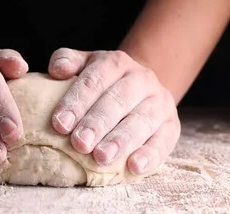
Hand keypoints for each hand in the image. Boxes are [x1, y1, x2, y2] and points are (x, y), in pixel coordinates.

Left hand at [48, 48, 180, 174]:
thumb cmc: (102, 81)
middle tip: (79, 144)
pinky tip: (134, 167)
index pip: (94, 80)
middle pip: (118, 101)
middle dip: (97, 124)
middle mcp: (142, 79)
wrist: (140, 88)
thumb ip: (66, 61)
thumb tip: (57, 70)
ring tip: (101, 158)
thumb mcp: (85, 65)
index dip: (76, 102)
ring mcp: (160, 102)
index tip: (59, 124)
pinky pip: (164, 141)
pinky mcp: (172, 125)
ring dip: (120, 141)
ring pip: (141, 121)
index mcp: (117, 62)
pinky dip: (150, 155)